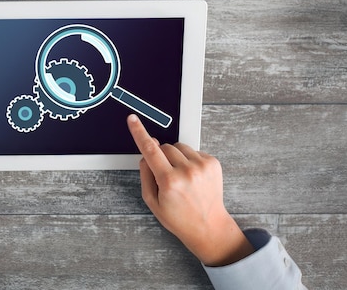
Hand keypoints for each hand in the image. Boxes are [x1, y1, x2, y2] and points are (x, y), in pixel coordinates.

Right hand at [127, 114, 253, 266]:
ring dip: (176, 157)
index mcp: (169, 181)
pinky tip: (192, 177)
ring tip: (181, 177)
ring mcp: (202, 166)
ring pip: (179, 146)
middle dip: (161, 156)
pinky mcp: (213, 163)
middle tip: (165, 175)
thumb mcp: (152, 201)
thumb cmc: (179, 217)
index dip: (139, 132)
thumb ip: (145, 175)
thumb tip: (145, 154)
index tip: (133, 119)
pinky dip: (189, 160)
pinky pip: (193, 151)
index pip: (150, 149)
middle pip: (164, 146)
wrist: (209, 226)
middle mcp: (187, 171)